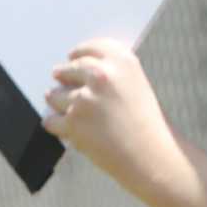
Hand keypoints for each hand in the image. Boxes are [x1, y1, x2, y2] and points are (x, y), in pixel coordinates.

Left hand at [43, 38, 176, 188]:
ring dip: (57, 101)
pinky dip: (55, 125)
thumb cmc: (149, 127)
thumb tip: (79, 73)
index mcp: (122, 61)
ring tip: (62, 107)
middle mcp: (102, 74)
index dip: (79, 53)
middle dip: (62, 74)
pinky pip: (52, 120)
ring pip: (56, 95)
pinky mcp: (73, 121)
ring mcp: (85, 97)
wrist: (153, 158)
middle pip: (69, 69)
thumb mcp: (136, 87)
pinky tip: (62, 128)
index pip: (91, 48)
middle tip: (58, 76)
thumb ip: (111, 76)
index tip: (72, 57)